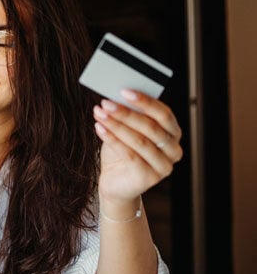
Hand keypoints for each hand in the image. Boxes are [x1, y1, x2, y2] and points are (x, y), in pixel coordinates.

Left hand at [92, 89, 182, 204]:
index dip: (145, 101)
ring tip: (99, 113)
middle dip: (126, 113)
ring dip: (116, 124)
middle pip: (151, 127)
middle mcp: (173, 150)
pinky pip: (130, 155)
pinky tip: (99, 128)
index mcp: (173, 133)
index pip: (164, 113)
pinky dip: (112, 139)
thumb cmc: (121, 152)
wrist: (115, 182)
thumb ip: (127, 115)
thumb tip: (115, 96)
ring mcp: (164, 166)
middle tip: (106, 102)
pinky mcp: (149, 178)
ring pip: (139, 141)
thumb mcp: (125, 130)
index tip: (124, 90)